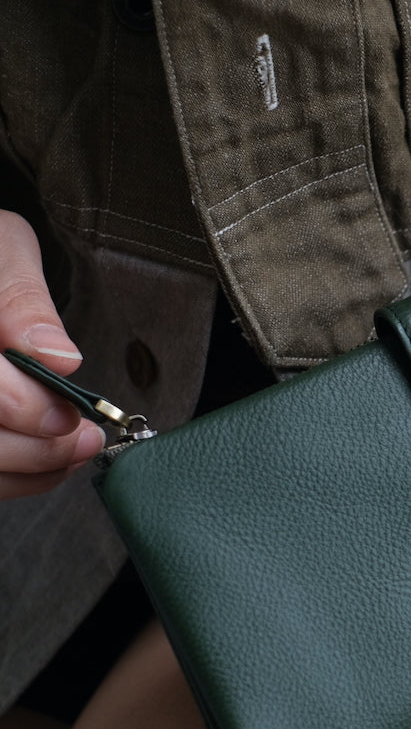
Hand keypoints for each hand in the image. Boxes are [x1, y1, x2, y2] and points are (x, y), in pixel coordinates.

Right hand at [0, 208, 105, 499]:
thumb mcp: (2, 251)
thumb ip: (22, 300)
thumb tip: (57, 357)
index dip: (15, 404)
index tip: (66, 411)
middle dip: (29, 449)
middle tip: (85, 438)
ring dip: (29, 470)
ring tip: (78, 449)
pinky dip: (19, 478)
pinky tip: (52, 460)